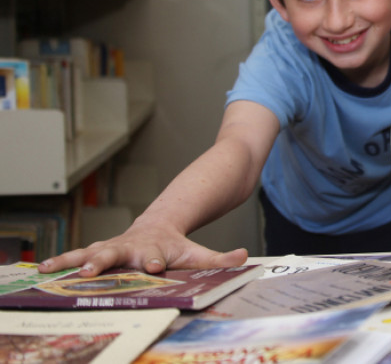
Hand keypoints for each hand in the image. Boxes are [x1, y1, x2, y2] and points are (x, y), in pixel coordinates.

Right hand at [37, 220, 247, 276]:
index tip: (151, 265)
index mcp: (153, 249)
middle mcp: (129, 247)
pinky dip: (60, 261)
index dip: (152, 260)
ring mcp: (112, 248)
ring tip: (52, 268)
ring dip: (73, 261)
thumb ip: (219, 258)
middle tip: (91, 269)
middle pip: (116, 253)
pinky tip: (42, 268)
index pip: (153, 256)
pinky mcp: (99, 251)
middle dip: (103, 261)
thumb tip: (244, 256)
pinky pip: (77, 256)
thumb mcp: (197, 253)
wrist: (157, 226)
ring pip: (90, 252)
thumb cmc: (175, 246)